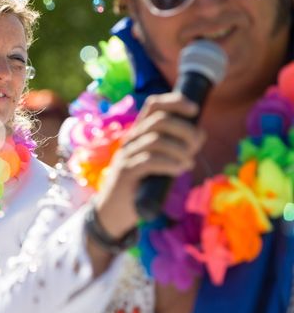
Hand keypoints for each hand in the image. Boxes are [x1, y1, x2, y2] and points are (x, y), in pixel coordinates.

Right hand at [94, 92, 205, 237]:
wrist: (114, 211)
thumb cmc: (140, 185)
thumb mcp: (158, 161)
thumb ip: (174, 147)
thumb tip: (199, 134)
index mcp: (138, 133)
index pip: (153, 105)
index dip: (175, 102)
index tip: (195, 109)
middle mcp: (131, 140)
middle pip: (160, 121)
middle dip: (185, 130)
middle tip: (196, 146)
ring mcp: (126, 155)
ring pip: (157, 140)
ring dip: (180, 150)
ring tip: (188, 163)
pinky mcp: (125, 172)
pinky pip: (150, 160)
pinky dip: (170, 163)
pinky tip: (178, 170)